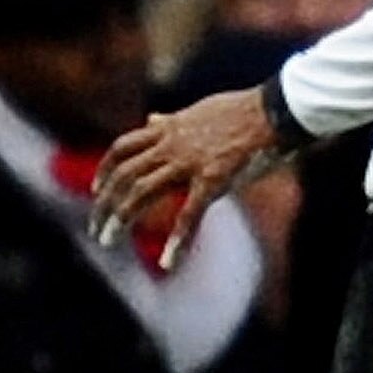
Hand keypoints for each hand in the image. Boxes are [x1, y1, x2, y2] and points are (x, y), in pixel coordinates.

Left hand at [90, 87, 280, 272]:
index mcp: (170, 129)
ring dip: (121, 219)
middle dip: (105, 203)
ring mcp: (190, 162)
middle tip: (96, 229)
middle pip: (125, 174)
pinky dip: (176, 240)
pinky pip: (189, 214)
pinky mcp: (214, 179)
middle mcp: (172, 144)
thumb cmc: (245, 110)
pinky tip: (166, 263)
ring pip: (142, 192)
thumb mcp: (199, 110)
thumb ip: (172, 120)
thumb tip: (152, 119)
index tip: (96, 190)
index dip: (105, 169)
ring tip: (107, 242)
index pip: (124, 147)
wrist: (277, 109)